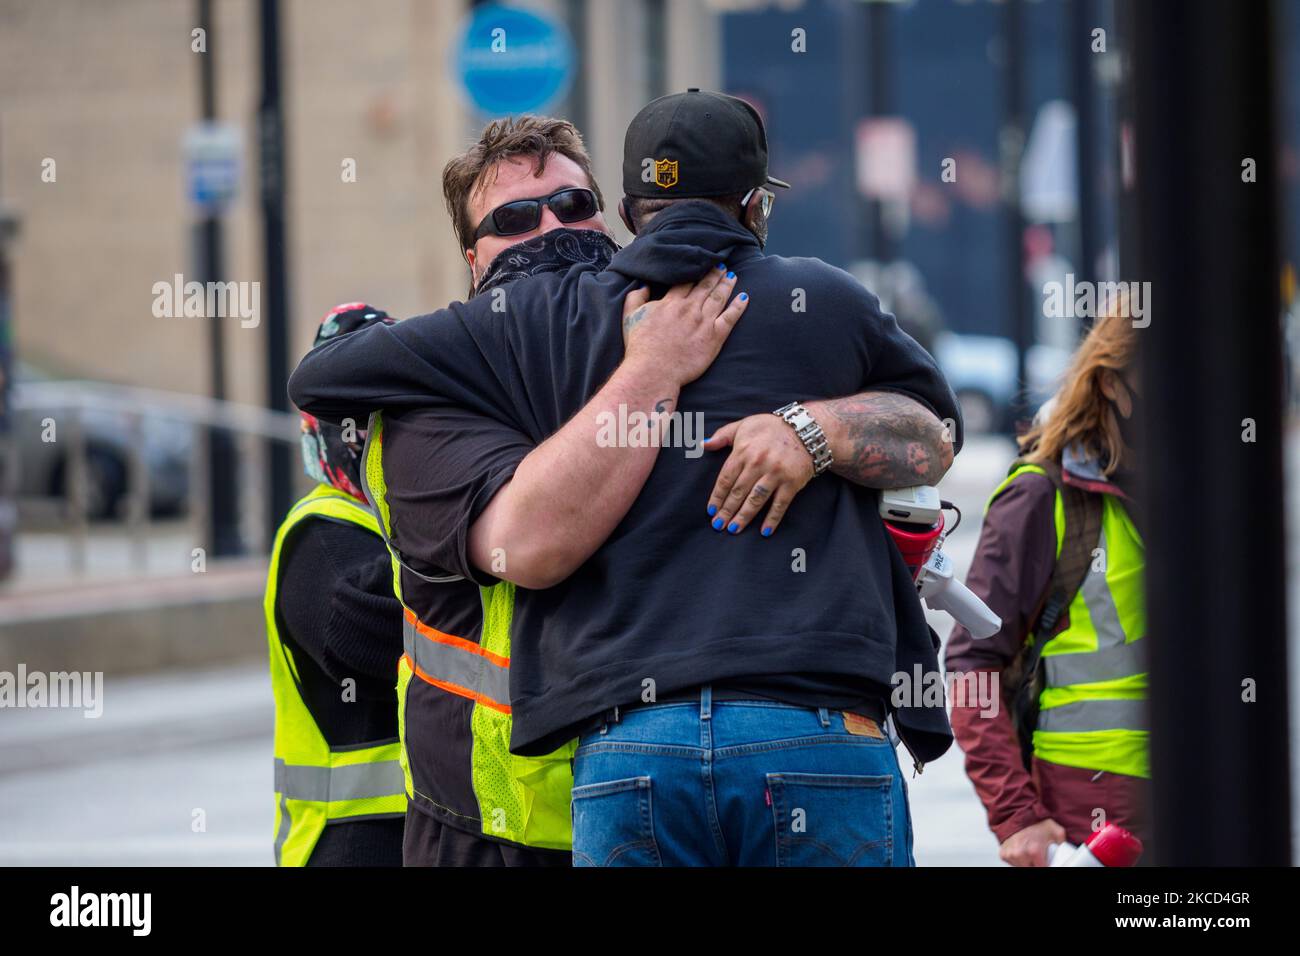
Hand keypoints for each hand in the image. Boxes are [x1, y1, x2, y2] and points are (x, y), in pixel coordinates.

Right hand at [621, 265, 747, 387]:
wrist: (653, 371)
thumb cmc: (639, 346)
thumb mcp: (630, 316)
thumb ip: (636, 297)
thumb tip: (644, 284)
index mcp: (671, 302)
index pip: (687, 281)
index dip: (696, 271)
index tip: (702, 263)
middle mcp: (690, 308)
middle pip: (705, 286)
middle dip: (714, 273)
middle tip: (722, 265)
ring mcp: (704, 322)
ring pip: (719, 298)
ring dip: (727, 284)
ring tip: (732, 275)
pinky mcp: (714, 338)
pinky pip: (730, 318)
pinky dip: (738, 306)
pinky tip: (745, 297)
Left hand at [702, 413, 813, 535]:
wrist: (807, 428)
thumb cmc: (772, 427)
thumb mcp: (745, 425)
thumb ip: (722, 435)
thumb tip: (703, 444)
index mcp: (743, 451)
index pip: (725, 479)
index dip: (717, 497)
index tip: (711, 510)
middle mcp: (758, 463)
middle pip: (738, 492)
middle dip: (727, 511)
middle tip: (718, 525)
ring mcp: (776, 474)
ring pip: (756, 500)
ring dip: (744, 517)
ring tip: (733, 529)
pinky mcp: (792, 482)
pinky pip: (780, 504)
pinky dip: (772, 518)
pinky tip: (764, 531)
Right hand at [999, 818, 1066, 866]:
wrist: (1017, 814)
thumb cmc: (1035, 823)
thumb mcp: (1056, 830)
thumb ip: (1063, 842)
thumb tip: (1068, 850)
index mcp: (1034, 851)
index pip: (1043, 869)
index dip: (1046, 865)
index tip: (1046, 861)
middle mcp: (1020, 854)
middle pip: (1032, 868)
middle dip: (1036, 863)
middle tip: (1038, 855)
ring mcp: (1011, 854)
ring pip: (1022, 867)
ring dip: (1026, 862)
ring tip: (1029, 852)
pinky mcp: (1004, 854)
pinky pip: (1012, 863)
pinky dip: (1017, 859)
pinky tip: (1021, 851)